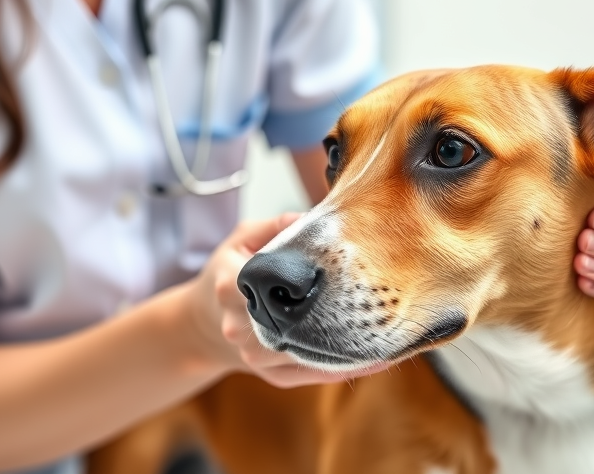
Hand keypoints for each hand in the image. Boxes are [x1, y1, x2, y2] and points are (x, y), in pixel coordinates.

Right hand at [190, 214, 386, 387]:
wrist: (204, 324)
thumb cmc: (229, 273)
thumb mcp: (242, 238)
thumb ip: (275, 225)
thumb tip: (311, 217)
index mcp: (233, 285)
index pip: (275, 283)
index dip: (314, 281)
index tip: (351, 273)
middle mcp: (242, 326)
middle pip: (298, 326)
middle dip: (340, 320)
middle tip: (385, 311)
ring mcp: (256, 357)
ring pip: (309, 357)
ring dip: (350, 352)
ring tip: (390, 340)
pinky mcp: (272, 376)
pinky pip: (312, 374)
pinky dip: (344, 368)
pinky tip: (376, 360)